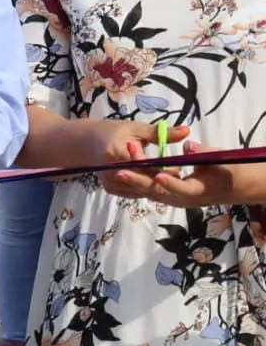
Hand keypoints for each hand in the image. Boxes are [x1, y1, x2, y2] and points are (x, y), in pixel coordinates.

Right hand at [88, 121, 191, 197]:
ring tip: (171, 175)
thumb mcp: (136, 129)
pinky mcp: (112, 189)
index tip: (180, 163)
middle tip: (179, 171)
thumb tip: (186, 131)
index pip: (145, 164)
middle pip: (144, 180)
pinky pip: (136, 192)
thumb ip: (161, 133)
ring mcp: (110, 182)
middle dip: (164, 177)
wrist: (87, 144)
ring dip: (158, 184)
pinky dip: (147, 187)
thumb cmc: (113, 133)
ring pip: (142, 189)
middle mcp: (111, 171)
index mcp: (115, 153)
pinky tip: (155, 180)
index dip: (164, 166)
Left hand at [103, 142, 256, 206]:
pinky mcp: (161, 195)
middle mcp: (181, 199)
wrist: (225, 187)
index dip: (171, 183)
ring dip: (132, 174)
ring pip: (146, 188)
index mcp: (197, 191)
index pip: (181, 189)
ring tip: (120, 157)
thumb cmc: (225, 172)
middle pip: (156, 190)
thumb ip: (204, 153)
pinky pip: (144, 187)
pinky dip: (133, 176)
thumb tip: (189, 146)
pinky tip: (122, 162)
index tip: (159, 175)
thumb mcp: (219, 161)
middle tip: (121, 168)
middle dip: (138, 178)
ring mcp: (169, 198)